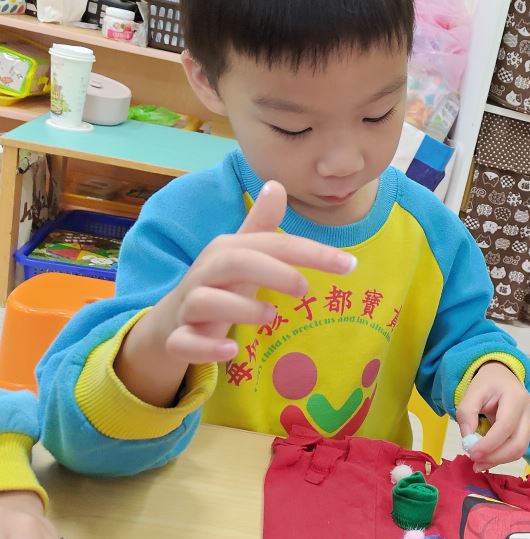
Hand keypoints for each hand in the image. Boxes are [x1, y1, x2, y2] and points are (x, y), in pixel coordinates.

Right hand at [116, 181, 356, 404]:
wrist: (171, 323)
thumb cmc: (219, 284)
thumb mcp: (241, 255)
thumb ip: (262, 227)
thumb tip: (277, 185)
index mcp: (227, 250)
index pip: (271, 243)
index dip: (312, 252)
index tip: (350, 265)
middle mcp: (206, 274)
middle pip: (234, 261)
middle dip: (273, 271)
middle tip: (305, 288)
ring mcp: (189, 306)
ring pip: (205, 301)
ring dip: (241, 307)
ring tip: (270, 315)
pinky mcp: (178, 339)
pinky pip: (185, 342)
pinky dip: (207, 347)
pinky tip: (231, 352)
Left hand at [456, 362, 529, 471]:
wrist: (503, 378)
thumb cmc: (488, 384)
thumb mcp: (472, 392)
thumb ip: (466, 412)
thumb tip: (468, 439)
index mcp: (516, 397)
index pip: (506, 426)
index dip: (489, 444)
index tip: (471, 452)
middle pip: (518, 444)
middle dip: (495, 457)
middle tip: (474, 462)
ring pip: (519, 450)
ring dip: (497, 460)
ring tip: (477, 463)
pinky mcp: (529, 431)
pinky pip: (517, 449)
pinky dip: (500, 457)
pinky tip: (486, 458)